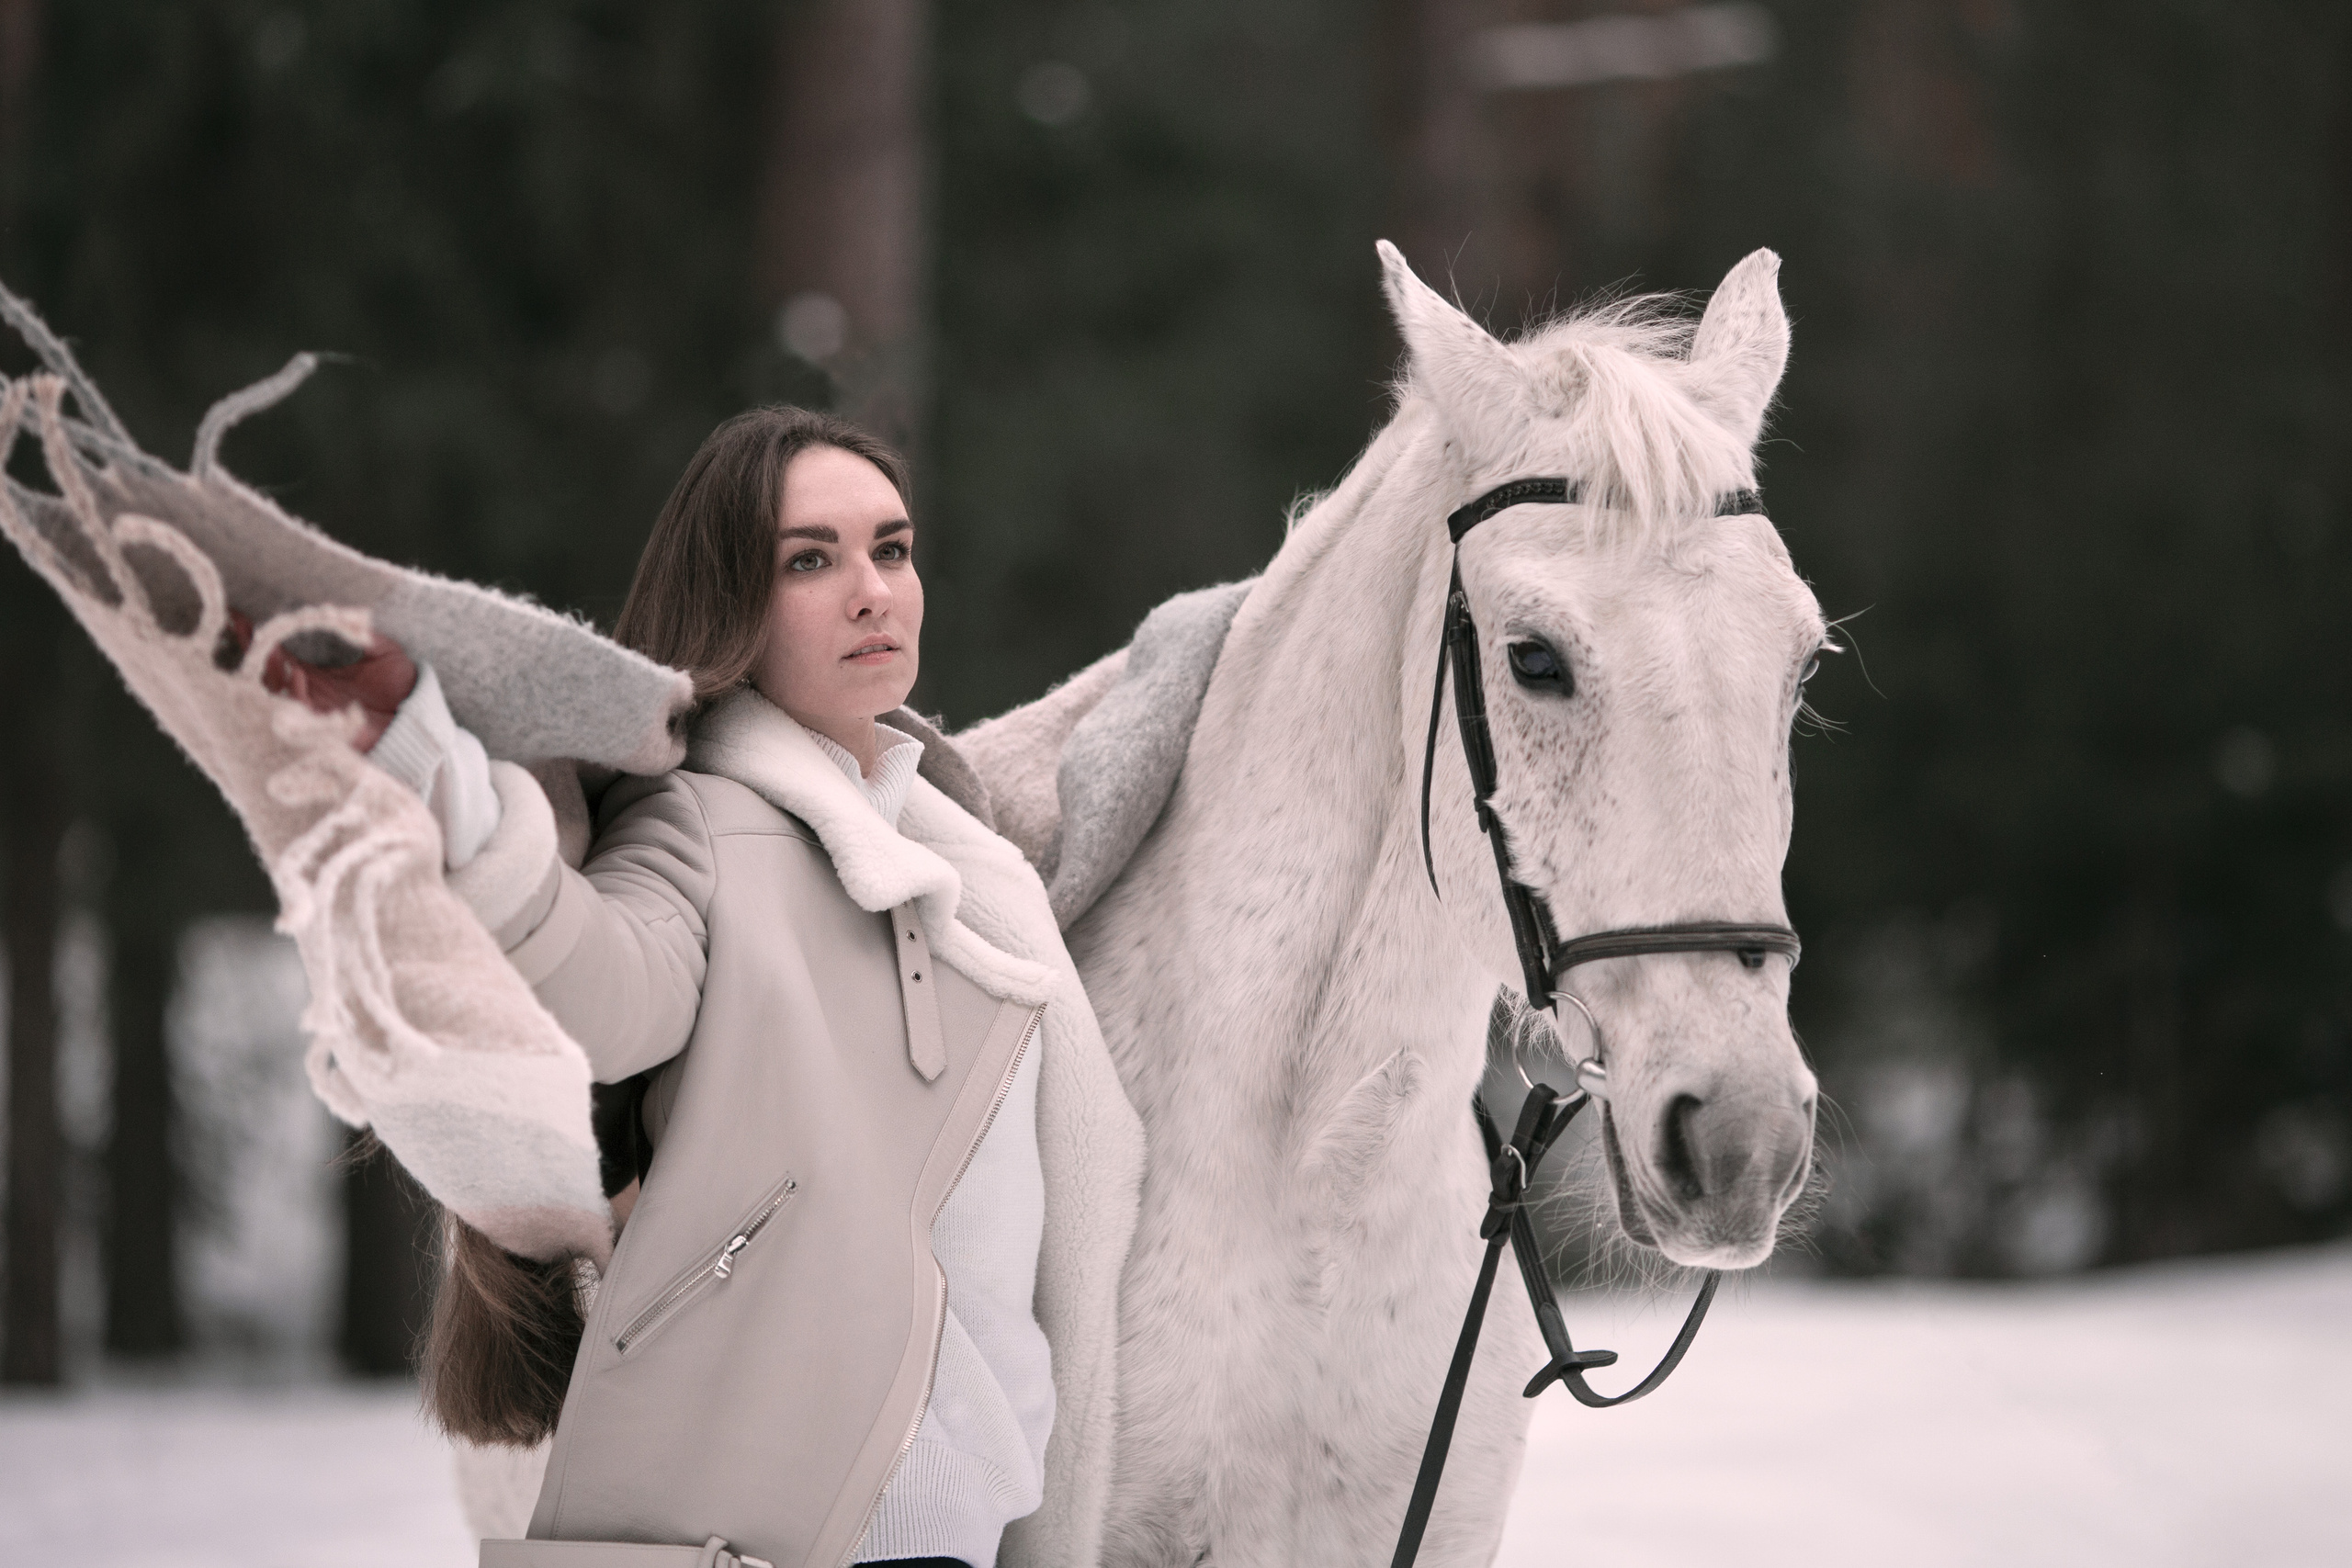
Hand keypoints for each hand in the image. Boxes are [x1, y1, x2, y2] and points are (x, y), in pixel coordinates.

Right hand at [228, 610, 418, 752]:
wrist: (419, 717)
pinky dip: (294, 694)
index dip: (257, 637)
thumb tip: (342, 613)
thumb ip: (360, 632)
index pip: (277, 655)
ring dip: (271, 671)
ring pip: (275, 694)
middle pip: (266, 675)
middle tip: (248, 631)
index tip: (240, 616)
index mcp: (314, 675)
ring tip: (275, 652)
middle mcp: (308, 694)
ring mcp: (313, 712)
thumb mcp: (382, 650)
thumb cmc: (401, 685)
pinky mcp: (323, 730)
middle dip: (253, 653)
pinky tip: (298, 674)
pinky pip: (298, 714)